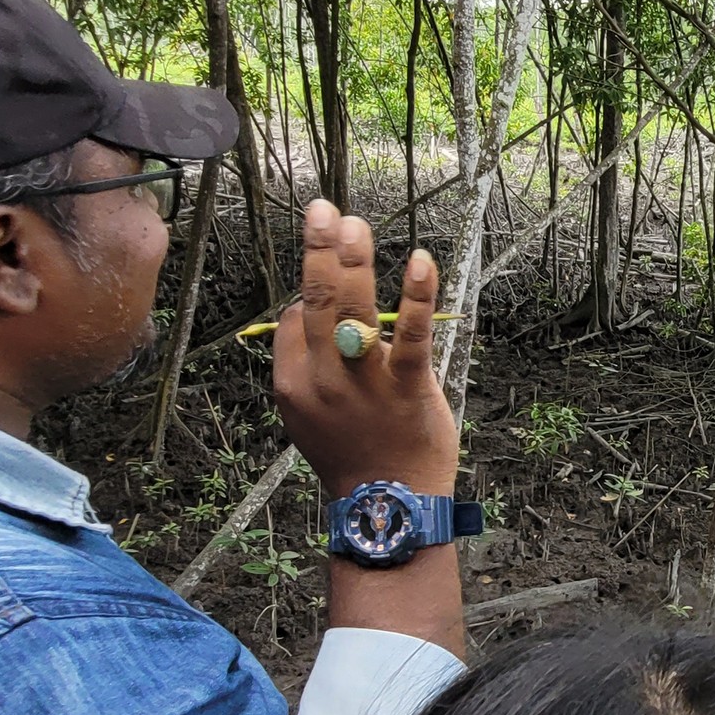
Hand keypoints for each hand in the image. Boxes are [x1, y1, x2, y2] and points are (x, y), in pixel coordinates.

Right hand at [272, 202, 458, 500]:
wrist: (387, 503)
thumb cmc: (352, 455)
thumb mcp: (307, 415)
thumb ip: (305, 367)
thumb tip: (304, 316)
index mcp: (293, 383)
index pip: (295, 317)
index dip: (309, 290)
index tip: (325, 266)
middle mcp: (323, 377)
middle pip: (316, 299)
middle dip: (319, 248)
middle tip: (325, 210)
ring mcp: (365, 381)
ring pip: (354, 308)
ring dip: (354, 260)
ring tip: (355, 225)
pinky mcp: (407, 386)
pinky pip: (410, 334)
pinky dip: (416, 294)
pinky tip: (421, 261)